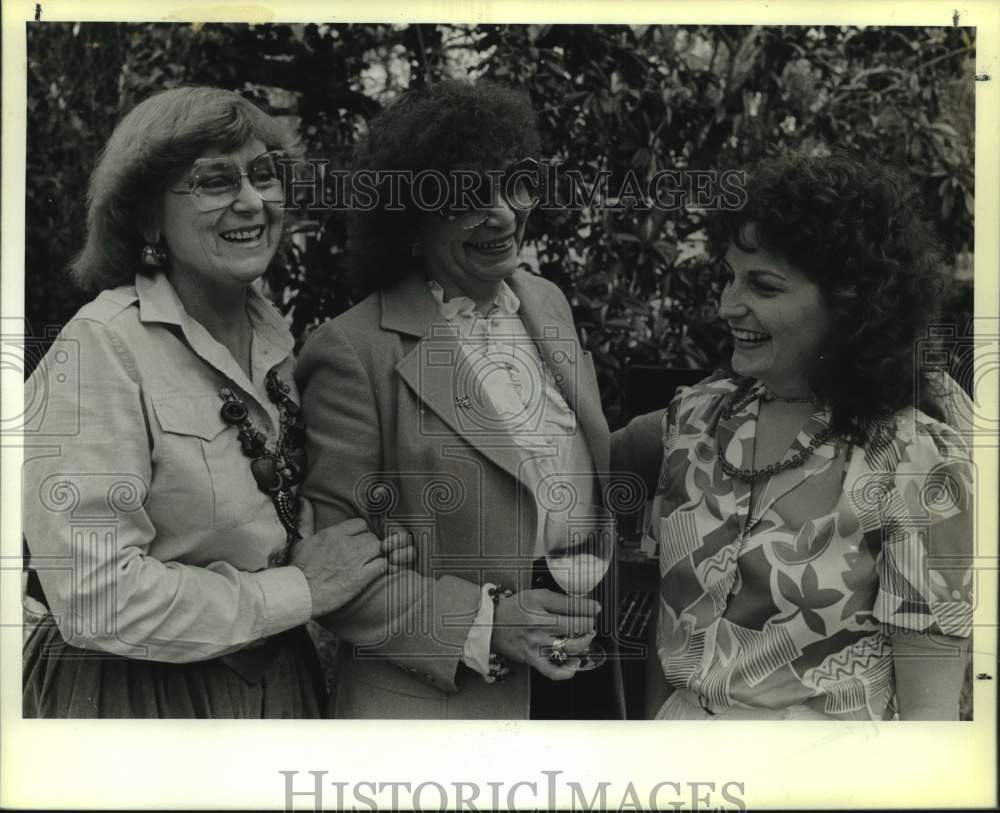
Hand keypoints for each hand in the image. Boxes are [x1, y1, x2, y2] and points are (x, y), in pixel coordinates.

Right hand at [290, 518, 414, 617]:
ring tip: (369, 562)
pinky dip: (381, 567)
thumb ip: (306, 519)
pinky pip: (382, 565)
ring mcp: (355, 561)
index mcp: (333, 534)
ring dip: (376, 554)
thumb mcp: (300, 540)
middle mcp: (346, 544)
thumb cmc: (298, 569)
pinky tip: (373, 571)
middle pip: (371, 536)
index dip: (360, 532)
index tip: (357, 540)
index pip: (360, 524)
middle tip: (364, 554)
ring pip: (379, 548)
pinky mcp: (361, 577)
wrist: (299, 595)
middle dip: (369, 544)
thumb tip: (304, 501)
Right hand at [491, 588, 599, 679]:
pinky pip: (553, 671)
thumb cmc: (515, 609)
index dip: (588, 607)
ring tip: (584, 638)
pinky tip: (574, 664)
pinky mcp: (532, 659)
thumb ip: (559, 600)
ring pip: (570, 647)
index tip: (595, 608)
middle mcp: (538, 624)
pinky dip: (567, 671)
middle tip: (588, 624)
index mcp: (538, 604)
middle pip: (574, 626)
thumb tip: (586, 605)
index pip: (571, 605)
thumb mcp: (535, 595)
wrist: (491, 626)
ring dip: (584, 643)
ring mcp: (536, 643)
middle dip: (588, 625)